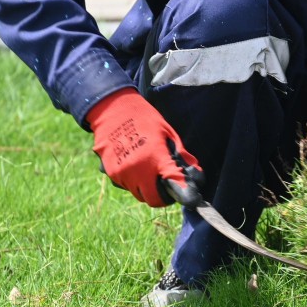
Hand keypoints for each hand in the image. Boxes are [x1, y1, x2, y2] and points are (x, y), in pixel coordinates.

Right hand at [87, 88, 203, 206]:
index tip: (192, 198)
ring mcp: (121, 173)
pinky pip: (125, 185)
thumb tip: (195, 173)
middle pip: (154, 199)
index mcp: (155, 157)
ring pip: (138, 193)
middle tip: (165, 183)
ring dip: (146, 187)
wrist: (112, 108)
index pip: (174, 186)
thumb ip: (181, 155)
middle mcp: (137, 169)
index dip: (186, 194)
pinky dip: (132, 180)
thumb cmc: (144, 118)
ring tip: (147, 169)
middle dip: (162, 195)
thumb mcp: (168, 133)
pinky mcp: (110, 172)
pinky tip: (133, 163)